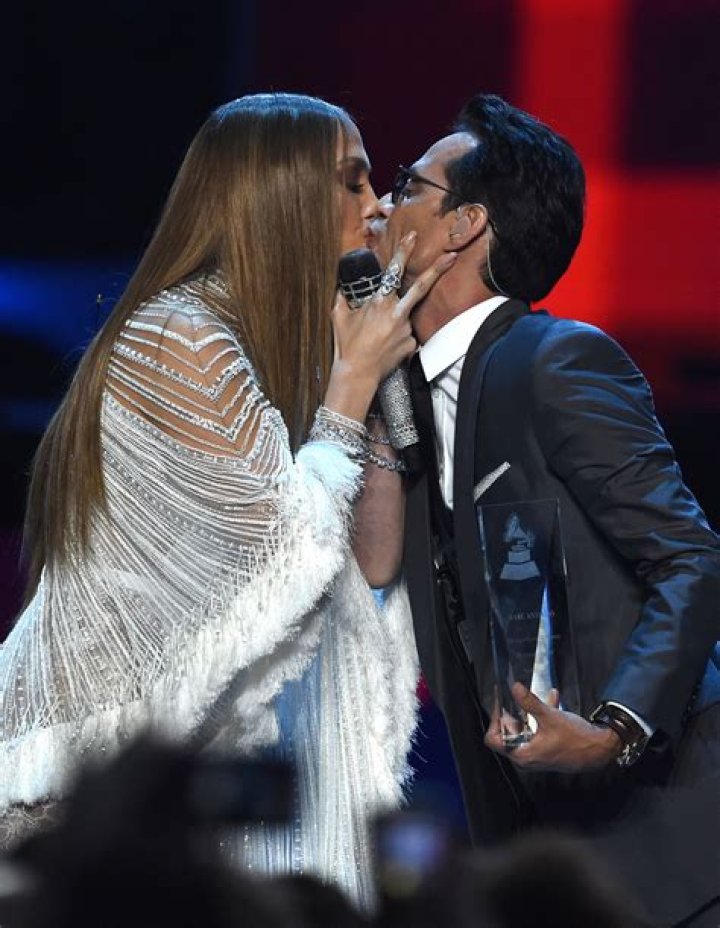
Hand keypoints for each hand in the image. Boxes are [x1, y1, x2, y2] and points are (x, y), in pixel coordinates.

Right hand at [330, 232, 455, 390]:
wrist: (357, 374)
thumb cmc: (346, 345)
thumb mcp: (338, 316)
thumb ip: (342, 297)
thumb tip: (342, 287)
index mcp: (379, 302)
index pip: (393, 271)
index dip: (403, 252)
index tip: (413, 237)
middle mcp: (396, 313)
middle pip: (420, 287)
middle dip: (438, 269)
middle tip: (452, 256)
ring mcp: (406, 329)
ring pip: (405, 316)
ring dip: (395, 321)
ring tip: (377, 338)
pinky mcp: (411, 344)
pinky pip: (406, 335)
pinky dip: (397, 338)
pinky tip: (383, 348)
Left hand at [485, 683, 621, 772]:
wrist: (601, 750)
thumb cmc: (576, 738)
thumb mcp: (550, 716)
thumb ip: (530, 702)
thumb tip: (514, 688)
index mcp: (522, 754)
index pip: (493, 739)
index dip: (494, 720)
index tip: (500, 703)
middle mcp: (527, 758)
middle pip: (507, 735)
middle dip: (511, 714)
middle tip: (512, 697)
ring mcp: (538, 755)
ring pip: (524, 731)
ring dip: (527, 713)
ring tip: (531, 695)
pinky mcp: (548, 750)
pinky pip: (538, 732)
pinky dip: (541, 717)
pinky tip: (553, 698)